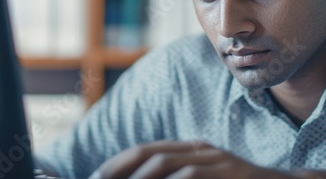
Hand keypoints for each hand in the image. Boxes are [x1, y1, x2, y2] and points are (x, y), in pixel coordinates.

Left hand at [92, 140, 296, 178]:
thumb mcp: (209, 177)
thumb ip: (182, 176)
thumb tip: (146, 177)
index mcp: (194, 149)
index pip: (148, 150)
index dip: (119, 163)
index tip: (98, 176)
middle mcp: (202, 151)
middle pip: (150, 155)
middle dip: (119, 170)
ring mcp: (216, 162)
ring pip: (165, 165)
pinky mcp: (226, 174)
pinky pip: (189, 177)